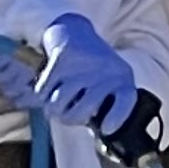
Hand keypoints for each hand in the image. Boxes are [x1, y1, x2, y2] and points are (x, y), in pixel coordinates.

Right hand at [30, 12, 140, 134]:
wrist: (73, 32)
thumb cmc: (92, 68)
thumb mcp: (108, 84)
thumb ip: (106, 107)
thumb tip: (100, 134)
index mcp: (122, 80)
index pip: (126, 99)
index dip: (117, 118)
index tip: (106, 129)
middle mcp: (105, 71)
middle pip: (81, 112)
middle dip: (69, 118)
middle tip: (68, 114)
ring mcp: (83, 65)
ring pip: (57, 104)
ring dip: (53, 108)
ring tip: (58, 101)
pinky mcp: (61, 58)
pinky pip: (43, 91)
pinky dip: (42, 93)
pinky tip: (51, 85)